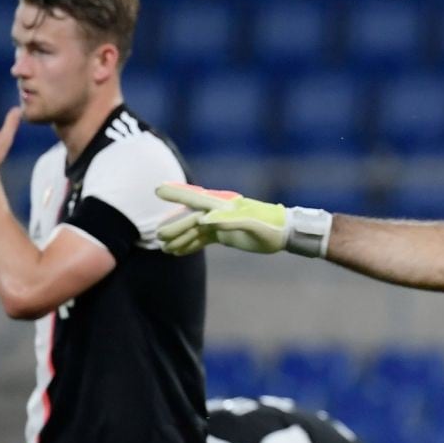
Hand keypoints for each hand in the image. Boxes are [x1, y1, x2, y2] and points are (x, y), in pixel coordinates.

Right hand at [156, 182, 288, 255]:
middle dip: (174, 227)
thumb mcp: (255, 227)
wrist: (286, 234)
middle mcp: (220, 213)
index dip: (176, 194)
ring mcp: (222, 223)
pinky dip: (191, 245)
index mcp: (225, 207)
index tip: (157, 190)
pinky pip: (203, 238)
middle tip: (158, 237)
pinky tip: (179, 252)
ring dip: (180, 238)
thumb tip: (206, 221)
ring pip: (195, 229)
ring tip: (164, 248)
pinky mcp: (226, 234)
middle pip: (192, 218)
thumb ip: (232, 222)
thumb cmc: (272, 229)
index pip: (196, 199)